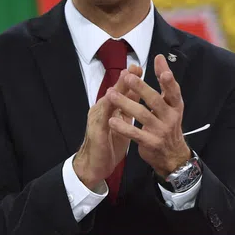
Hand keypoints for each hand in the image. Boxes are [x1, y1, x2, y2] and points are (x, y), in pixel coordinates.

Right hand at [73, 65, 143, 189]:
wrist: (95, 166)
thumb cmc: (109, 145)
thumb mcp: (122, 124)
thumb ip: (128, 109)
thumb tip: (137, 94)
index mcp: (110, 109)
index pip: (121, 92)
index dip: (130, 80)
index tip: (139, 68)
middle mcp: (102, 111)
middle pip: (114, 92)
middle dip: (124, 80)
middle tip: (134, 68)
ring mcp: (97, 120)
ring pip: (107, 101)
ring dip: (117, 90)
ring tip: (126, 80)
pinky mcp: (96, 131)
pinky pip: (102, 118)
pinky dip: (108, 108)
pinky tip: (113, 101)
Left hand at [107, 54, 191, 176]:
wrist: (172, 156)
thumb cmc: (168, 124)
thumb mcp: (170, 104)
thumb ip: (164, 82)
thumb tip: (159, 58)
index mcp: (175, 105)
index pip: (173, 91)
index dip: (168, 81)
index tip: (162, 70)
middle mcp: (170, 117)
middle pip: (155, 101)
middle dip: (141, 88)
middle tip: (127, 78)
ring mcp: (161, 131)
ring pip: (142, 115)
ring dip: (126, 104)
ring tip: (111, 95)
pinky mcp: (151, 143)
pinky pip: (135, 134)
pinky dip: (123, 127)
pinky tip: (112, 120)